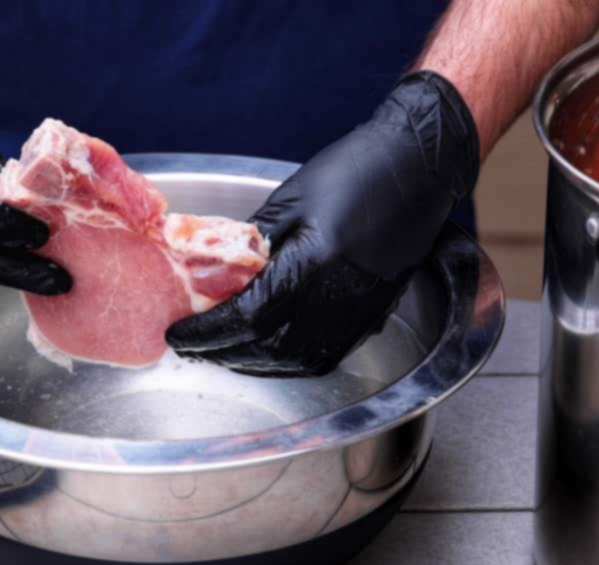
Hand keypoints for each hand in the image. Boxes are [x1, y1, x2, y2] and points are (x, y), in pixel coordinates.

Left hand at [166, 72, 479, 375]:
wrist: (419, 168)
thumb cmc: (356, 170)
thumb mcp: (291, 199)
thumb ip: (254, 241)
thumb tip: (218, 270)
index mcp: (314, 262)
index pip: (248, 316)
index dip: (208, 332)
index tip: (179, 336)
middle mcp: (338, 295)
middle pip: (268, 348)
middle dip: (224, 352)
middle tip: (194, 347)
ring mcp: (359, 310)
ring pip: (297, 360)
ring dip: (254, 363)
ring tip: (224, 352)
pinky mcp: (372, 314)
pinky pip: (325, 355)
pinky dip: (289, 362)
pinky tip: (268, 353)